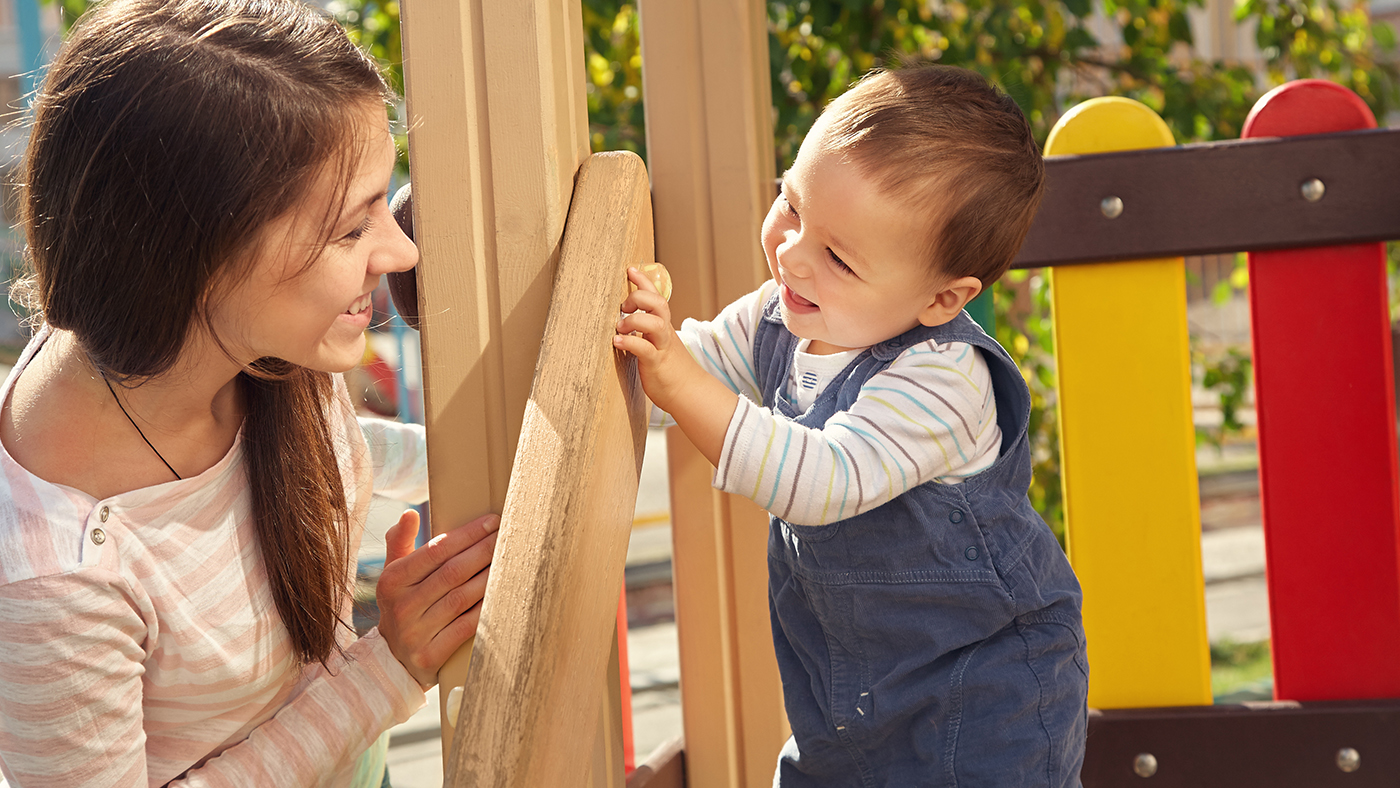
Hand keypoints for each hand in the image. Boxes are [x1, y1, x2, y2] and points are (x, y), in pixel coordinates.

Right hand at [375, 509, 497, 688]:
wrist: (392, 659)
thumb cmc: (403, 605)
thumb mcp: (393, 575)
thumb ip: (400, 542)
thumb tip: (409, 513)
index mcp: (392, 581)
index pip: (434, 551)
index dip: (466, 535)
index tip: (492, 521)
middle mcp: (401, 606)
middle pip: (452, 572)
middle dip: (484, 551)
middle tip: (508, 536)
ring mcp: (415, 633)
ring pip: (461, 598)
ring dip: (489, 578)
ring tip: (511, 561)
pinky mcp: (430, 656)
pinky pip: (466, 627)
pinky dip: (486, 610)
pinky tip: (503, 595)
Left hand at [614, 266, 737, 465]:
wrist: (688, 392)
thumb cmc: (669, 369)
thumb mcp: (658, 344)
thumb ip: (647, 331)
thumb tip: (625, 320)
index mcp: (663, 327)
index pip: (656, 297)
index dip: (644, 282)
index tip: (631, 269)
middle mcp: (664, 333)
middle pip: (658, 303)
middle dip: (639, 297)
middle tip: (623, 306)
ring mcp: (662, 347)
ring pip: (654, 323)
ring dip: (634, 320)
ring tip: (620, 327)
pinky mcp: (656, 364)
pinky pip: (645, 349)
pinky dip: (630, 342)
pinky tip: (618, 341)